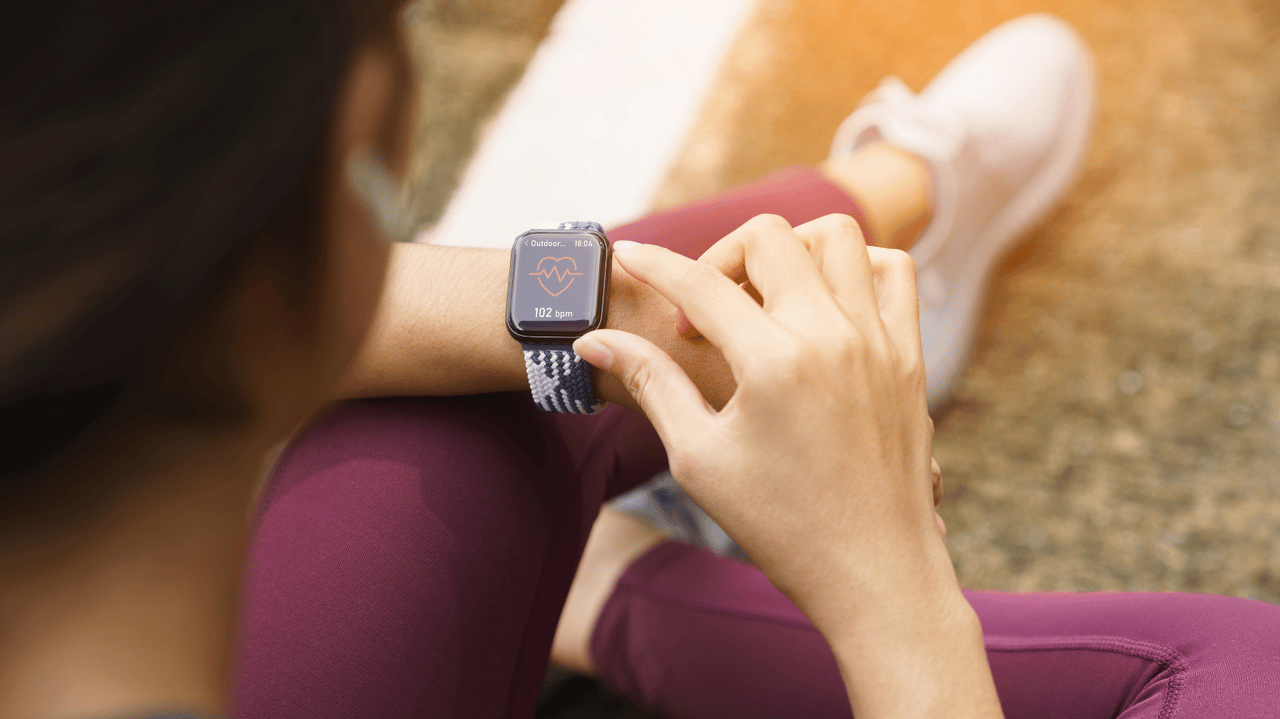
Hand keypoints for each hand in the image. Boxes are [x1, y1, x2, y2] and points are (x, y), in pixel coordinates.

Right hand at [574, 214, 999, 717]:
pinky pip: (894, 271)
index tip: (625, 253)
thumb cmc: (779, 526)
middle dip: (718, 257)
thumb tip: (594, 339)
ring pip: (837, 236)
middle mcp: (833, 335)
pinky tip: (824, 305)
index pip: (700, 284)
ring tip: (762, 299)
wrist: (875, 574)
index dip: (653, 264)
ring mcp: (880, 340)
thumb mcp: (698, 458)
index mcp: (774, 362)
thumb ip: (650, 383)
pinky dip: (856, 266)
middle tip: (701, 315)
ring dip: (788, 250)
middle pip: (767, 237)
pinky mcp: (909, 355)